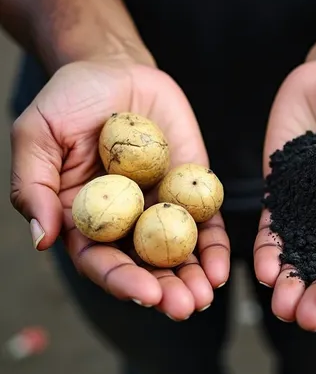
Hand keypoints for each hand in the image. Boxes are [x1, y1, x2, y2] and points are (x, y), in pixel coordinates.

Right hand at [10, 59, 229, 318]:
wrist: (113, 67)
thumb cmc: (68, 100)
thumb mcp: (37, 135)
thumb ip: (34, 185)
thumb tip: (42, 239)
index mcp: (85, 220)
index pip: (101, 261)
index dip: (123, 280)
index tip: (147, 294)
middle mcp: (124, 222)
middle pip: (145, 266)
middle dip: (166, 290)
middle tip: (186, 306)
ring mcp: (160, 207)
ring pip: (178, 252)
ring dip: (193, 277)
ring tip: (207, 294)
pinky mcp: (190, 188)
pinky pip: (205, 221)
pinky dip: (213, 245)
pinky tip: (222, 266)